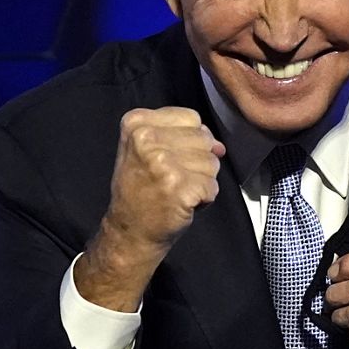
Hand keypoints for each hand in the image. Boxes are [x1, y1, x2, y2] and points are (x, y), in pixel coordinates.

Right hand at [75, 107, 225, 310]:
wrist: (130, 231)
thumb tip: (219, 145)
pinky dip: (204, 198)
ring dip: (202, 181)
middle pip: (204, 138)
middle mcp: (146, 138)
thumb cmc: (141, 189)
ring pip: (212, 162)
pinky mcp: (178, 187)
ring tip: (177, 190)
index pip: (191, 117)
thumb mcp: (148, 150)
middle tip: (172, 179)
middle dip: (198, 161)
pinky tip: (182, 203)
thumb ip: (183, 136)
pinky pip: (212, 186)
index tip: (169, 158)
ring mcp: (163, 163)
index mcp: (137, 123)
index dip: (190, 140)